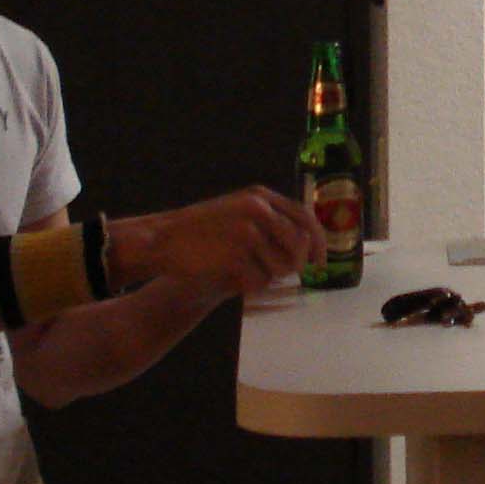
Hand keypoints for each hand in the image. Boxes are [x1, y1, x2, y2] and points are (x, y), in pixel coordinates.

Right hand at [141, 186, 325, 294]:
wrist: (163, 241)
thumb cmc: (203, 232)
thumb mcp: (238, 213)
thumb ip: (270, 221)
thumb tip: (310, 243)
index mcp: (260, 197)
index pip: (305, 218)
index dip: (319, 242)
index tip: (320, 262)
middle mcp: (257, 210)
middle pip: (299, 245)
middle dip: (296, 265)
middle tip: (287, 275)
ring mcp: (246, 232)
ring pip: (282, 267)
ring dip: (269, 276)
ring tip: (247, 271)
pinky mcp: (235, 255)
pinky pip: (259, 281)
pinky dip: (250, 286)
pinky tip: (233, 278)